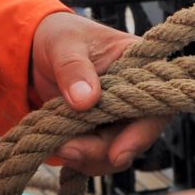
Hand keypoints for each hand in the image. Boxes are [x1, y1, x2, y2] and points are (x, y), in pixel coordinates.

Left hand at [29, 11, 161, 174]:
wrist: (39, 49)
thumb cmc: (61, 36)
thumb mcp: (64, 44)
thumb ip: (73, 68)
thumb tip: (85, 100)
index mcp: (141, 67)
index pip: (154, 106)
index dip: (140, 135)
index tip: (116, 155)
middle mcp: (136, 96)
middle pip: (132, 137)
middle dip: (99, 150)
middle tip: (65, 149)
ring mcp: (119, 116)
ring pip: (114, 151)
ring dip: (86, 157)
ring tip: (56, 146)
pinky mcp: (100, 130)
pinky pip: (97, 154)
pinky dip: (78, 157)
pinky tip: (56, 147)